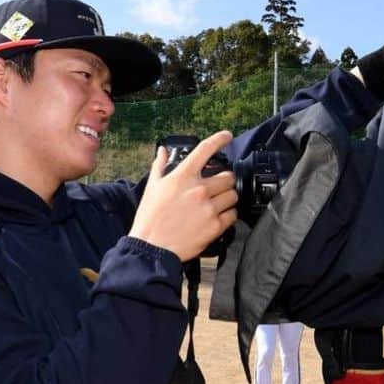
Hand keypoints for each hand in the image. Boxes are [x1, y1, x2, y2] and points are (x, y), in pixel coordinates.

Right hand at [130, 131, 237, 261]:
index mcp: (183, 177)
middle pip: (228, 176)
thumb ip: (160, 166)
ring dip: (228, 198)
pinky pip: (232, 215)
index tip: (227, 136)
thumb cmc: (150, 218)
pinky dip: (228, 215)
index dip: (220, 139)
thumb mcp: (152, 188)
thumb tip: (163, 151)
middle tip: (217, 187)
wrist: (152, 247)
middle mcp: (199, 189)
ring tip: (217, 204)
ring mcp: (209, 208)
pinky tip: (217, 217)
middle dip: (224, 181)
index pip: (206, 149)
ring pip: (233, 195)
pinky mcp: (215, 226)